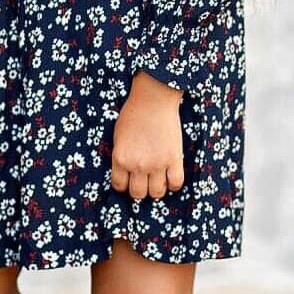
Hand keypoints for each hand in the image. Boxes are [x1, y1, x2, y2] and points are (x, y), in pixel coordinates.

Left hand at [111, 71, 184, 199]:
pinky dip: (174, 184)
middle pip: (138, 194)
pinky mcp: (174, 159)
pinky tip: (171, 175)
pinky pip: (176, 183)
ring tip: (158, 178)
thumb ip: (121, 155)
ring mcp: (157, 164)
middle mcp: (137, 165)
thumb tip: (124, 170)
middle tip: (144, 180)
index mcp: (120, 158)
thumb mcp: (118, 136)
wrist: (153, 99)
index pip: (119, 186)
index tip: (129, 180)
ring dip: (157, 188)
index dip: (124, 185)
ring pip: (157, 193)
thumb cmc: (134, 113)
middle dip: (140, 189)